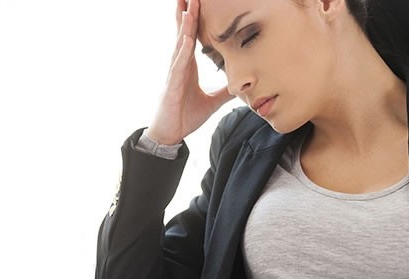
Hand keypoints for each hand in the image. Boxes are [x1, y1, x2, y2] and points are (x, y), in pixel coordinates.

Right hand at [146, 0, 234, 144]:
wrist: (170, 134)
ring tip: (189, 8)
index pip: (192, 38)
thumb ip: (223, 93)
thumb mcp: (211, 103)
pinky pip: (178, 66)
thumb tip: (238, 88)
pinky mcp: (172, 86)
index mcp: (188, 67)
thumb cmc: (184, 117)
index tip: (199, 2)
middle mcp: (180, 66)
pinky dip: (182, 51)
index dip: (195, 19)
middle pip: (184, 34)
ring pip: (180, 45)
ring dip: (184, 26)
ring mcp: (174, 75)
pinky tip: (186, 39)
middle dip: (188, 13)